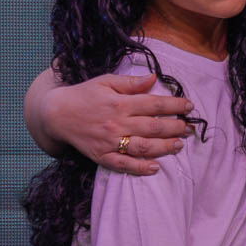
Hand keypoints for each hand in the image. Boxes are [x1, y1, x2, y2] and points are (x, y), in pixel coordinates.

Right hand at [45, 73, 193, 173]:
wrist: (56, 113)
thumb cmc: (84, 94)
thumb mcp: (106, 81)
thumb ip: (131, 82)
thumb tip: (154, 78)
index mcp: (120, 103)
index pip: (154, 104)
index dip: (175, 105)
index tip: (189, 106)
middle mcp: (117, 123)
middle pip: (153, 127)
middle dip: (175, 127)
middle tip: (188, 128)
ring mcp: (109, 142)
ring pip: (143, 147)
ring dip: (164, 147)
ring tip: (178, 145)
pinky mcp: (101, 156)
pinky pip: (123, 165)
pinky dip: (140, 168)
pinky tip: (155, 167)